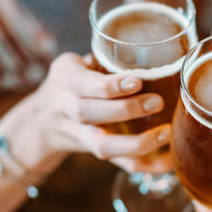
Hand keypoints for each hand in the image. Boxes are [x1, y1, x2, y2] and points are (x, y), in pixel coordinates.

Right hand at [26, 52, 172, 172]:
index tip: (137, 80)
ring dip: (136, 143)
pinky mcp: (96, 152)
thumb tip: (158, 46)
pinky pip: (118, 164)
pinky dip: (144, 165)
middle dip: (125, 110)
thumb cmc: (75, 81)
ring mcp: (81, 135)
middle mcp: (68, 108)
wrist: (44, 119)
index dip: (109, 86)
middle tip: (157, 102)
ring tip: (166, 133)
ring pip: (102, 146)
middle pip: (89, 114)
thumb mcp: (80, 62)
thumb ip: (107, 57)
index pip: (83, 83)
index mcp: (66, 78)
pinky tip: (167, 162)